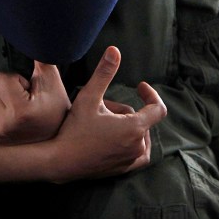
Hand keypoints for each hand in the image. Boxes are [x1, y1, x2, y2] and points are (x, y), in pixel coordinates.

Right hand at [0, 46, 166, 183]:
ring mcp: (131, 159)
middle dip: (126, 110)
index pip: (157, 108)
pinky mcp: (124, 169)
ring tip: (106, 122)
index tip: (140, 87)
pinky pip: (139, 154)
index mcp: (135, 127)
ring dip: (129, 126)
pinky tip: (118, 139)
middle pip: (142, 120)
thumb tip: (114, 50)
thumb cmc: (74, 129)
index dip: (150, 94)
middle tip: (103, 106)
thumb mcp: (88, 97)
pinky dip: (133, 144)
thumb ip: (104, 73)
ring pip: (140, 136)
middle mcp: (137, 145)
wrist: (61, 161)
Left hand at [0, 60, 70, 143]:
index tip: (30, 90)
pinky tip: (15, 114)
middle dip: (9, 87)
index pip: (0, 79)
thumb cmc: (56, 112)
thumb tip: (35, 39)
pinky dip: (0, 107)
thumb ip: (42, 61)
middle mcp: (3, 125)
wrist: (56, 140)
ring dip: (4, 96)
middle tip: (27, 99)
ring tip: (22, 107)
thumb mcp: (54, 85)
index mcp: (18, 113)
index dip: (17, 79)